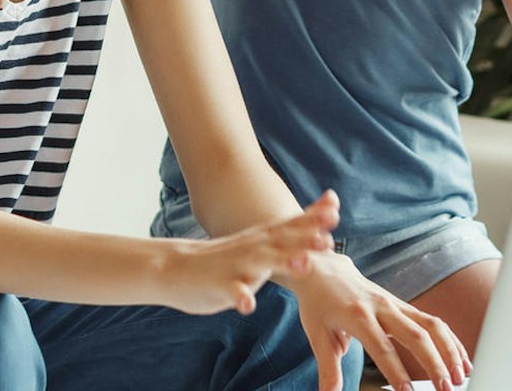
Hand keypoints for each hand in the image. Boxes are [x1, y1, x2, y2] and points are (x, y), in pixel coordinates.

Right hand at [155, 192, 338, 315]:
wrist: (176, 268)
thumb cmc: (224, 259)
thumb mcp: (260, 245)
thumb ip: (287, 239)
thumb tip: (320, 232)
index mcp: (265, 239)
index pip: (292, 224)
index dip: (313, 216)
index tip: (335, 207)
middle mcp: (254, 248)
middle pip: (284, 241)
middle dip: (306, 238)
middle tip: (329, 237)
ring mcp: (237, 265)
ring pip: (262, 263)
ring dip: (283, 261)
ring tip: (303, 264)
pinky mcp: (220, 285)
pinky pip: (231, 292)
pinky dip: (240, 297)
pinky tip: (248, 305)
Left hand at [280, 244, 470, 390]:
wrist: (324, 271)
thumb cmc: (319, 304)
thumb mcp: (317, 336)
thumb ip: (328, 369)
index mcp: (358, 316)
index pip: (382, 348)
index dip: (396, 371)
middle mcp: (382, 307)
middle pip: (416, 335)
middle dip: (434, 363)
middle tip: (446, 388)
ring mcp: (396, 305)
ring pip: (432, 326)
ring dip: (450, 351)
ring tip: (461, 377)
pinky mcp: (404, 306)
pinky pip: (433, 322)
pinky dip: (450, 341)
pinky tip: (461, 360)